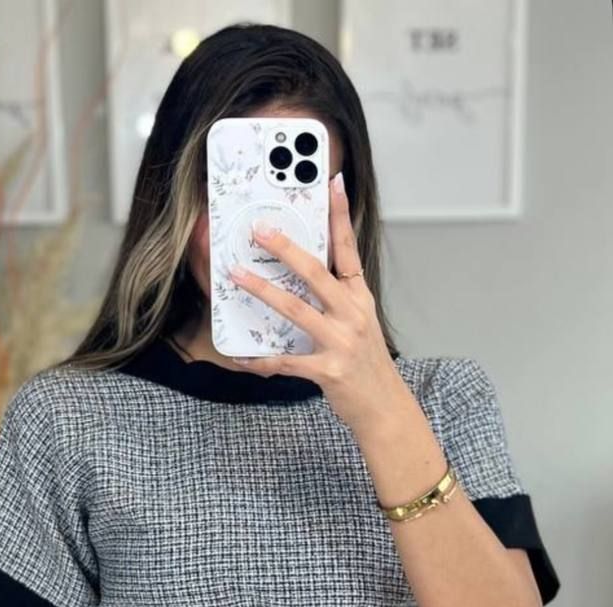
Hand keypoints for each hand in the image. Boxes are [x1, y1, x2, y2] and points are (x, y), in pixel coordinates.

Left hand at [228, 171, 411, 430]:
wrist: (384, 407)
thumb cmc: (367, 364)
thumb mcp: (361, 323)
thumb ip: (338, 299)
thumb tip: (305, 274)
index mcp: (360, 299)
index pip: (348, 250)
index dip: (339, 216)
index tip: (331, 184)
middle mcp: (352, 315)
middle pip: (315, 273)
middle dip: (285, 249)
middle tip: (259, 230)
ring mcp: (340, 342)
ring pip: (296, 309)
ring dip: (263, 290)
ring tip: (237, 276)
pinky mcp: (327, 371)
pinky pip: (285, 362)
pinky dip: (261, 360)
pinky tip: (242, 356)